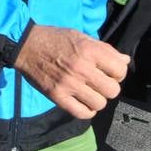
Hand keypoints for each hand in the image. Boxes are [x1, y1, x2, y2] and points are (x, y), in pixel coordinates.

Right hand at [12, 25, 130, 119]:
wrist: (25, 45)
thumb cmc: (55, 38)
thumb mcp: (81, 36)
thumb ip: (104, 49)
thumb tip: (125, 61)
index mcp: (89, 50)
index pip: (120, 70)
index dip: (118, 72)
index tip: (109, 71)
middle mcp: (81, 68)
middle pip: (112, 90)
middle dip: (108, 87)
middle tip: (99, 83)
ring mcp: (69, 84)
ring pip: (99, 104)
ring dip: (97, 99)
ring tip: (89, 92)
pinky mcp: (57, 96)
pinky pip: (82, 113)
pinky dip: (86, 110)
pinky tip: (82, 102)